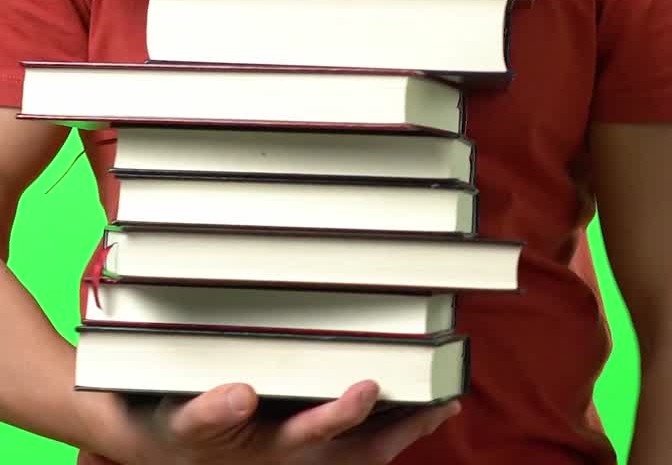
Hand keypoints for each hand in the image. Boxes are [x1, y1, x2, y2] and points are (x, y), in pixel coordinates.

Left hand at [86, 379, 460, 462]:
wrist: (131, 418)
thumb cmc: (211, 399)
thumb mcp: (267, 388)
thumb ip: (315, 361)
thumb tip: (369, 318)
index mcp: (296, 440)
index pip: (365, 442)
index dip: (408, 426)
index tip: (445, 399)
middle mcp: (272, 449)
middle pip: (333, 448)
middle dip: (370, 427)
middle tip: (395, 392)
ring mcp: (231, 445)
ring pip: (283, 442)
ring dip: (321, 422)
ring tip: (355, 393)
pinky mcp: (181, 429)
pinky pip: (201, 421)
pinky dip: (223, 408)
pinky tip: (241, 391)